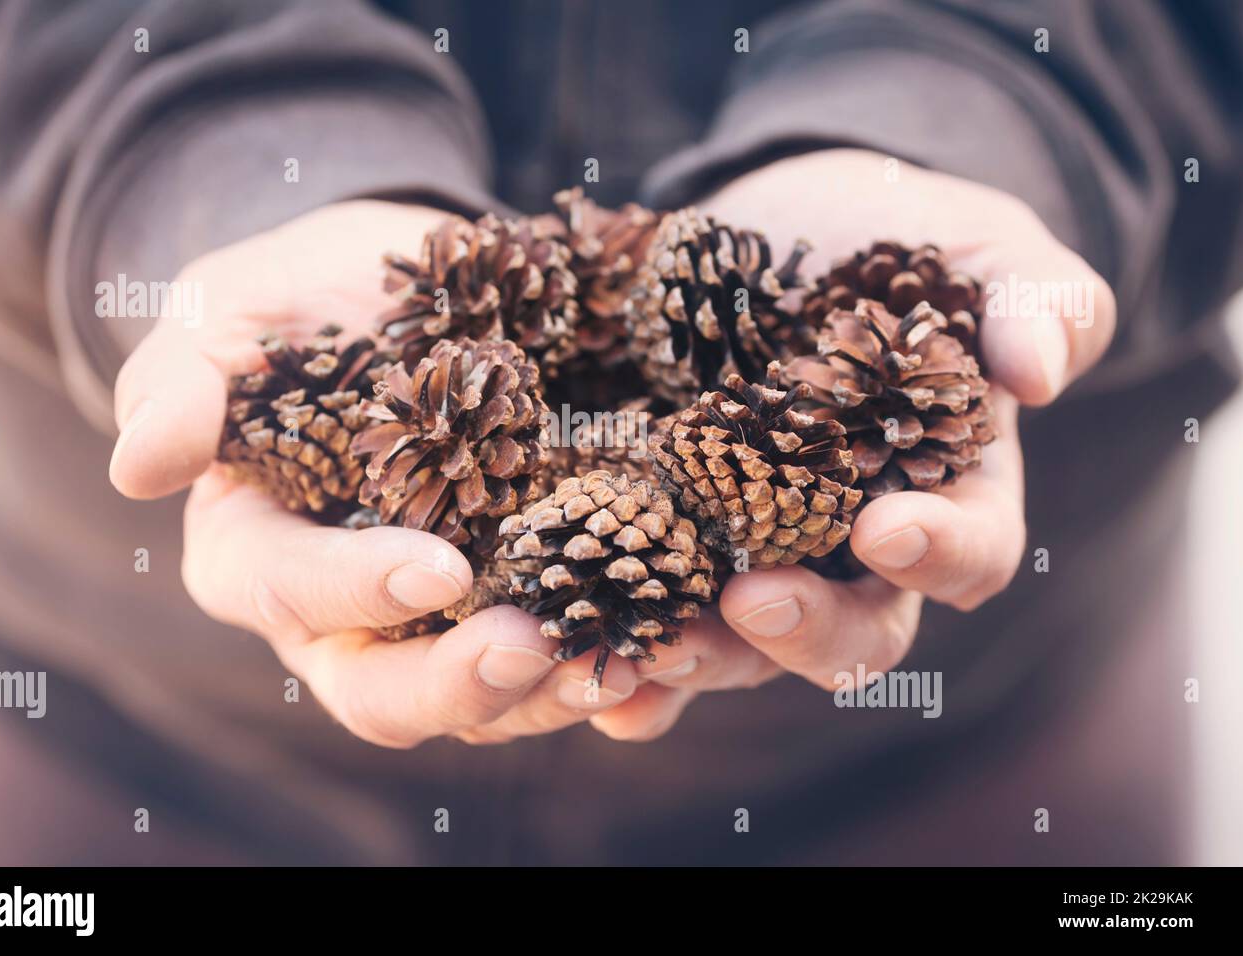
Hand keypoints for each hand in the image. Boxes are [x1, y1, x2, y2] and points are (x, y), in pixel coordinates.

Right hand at [111, 201, 644, 747]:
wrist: (412, 286)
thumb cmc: (306, 297)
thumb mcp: (230, 309)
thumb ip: (181, 379)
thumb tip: (141, 468)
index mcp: (259, 551)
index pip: (289, 593)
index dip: (355, 591)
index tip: (436, 567)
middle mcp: (344, 612)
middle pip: (382, 690)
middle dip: (456, 685)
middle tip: (536, 647)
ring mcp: (438, 618)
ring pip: (482, 698)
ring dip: (554, 693)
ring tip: (634, 660)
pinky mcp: (519, 597)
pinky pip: (559, 660)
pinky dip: (610, 666)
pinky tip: (668, 652)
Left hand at [589, 149, 1115, 741]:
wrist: (771, 225)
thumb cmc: (888, 236)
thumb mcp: (973, 245)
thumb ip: (1031, 296)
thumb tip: (1039, 368)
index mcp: (946, 492)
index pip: (969, 551)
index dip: (939, 553)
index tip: (886, 530)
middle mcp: (851, 548)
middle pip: (851, 631)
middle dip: (805, 630)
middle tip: (750, 600)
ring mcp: (756, 551)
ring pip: (742, 644)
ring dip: (700, 658)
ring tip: (646, 647)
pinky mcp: (672, 537)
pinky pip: (654, 615)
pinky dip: (627, 656)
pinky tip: (583, 671)